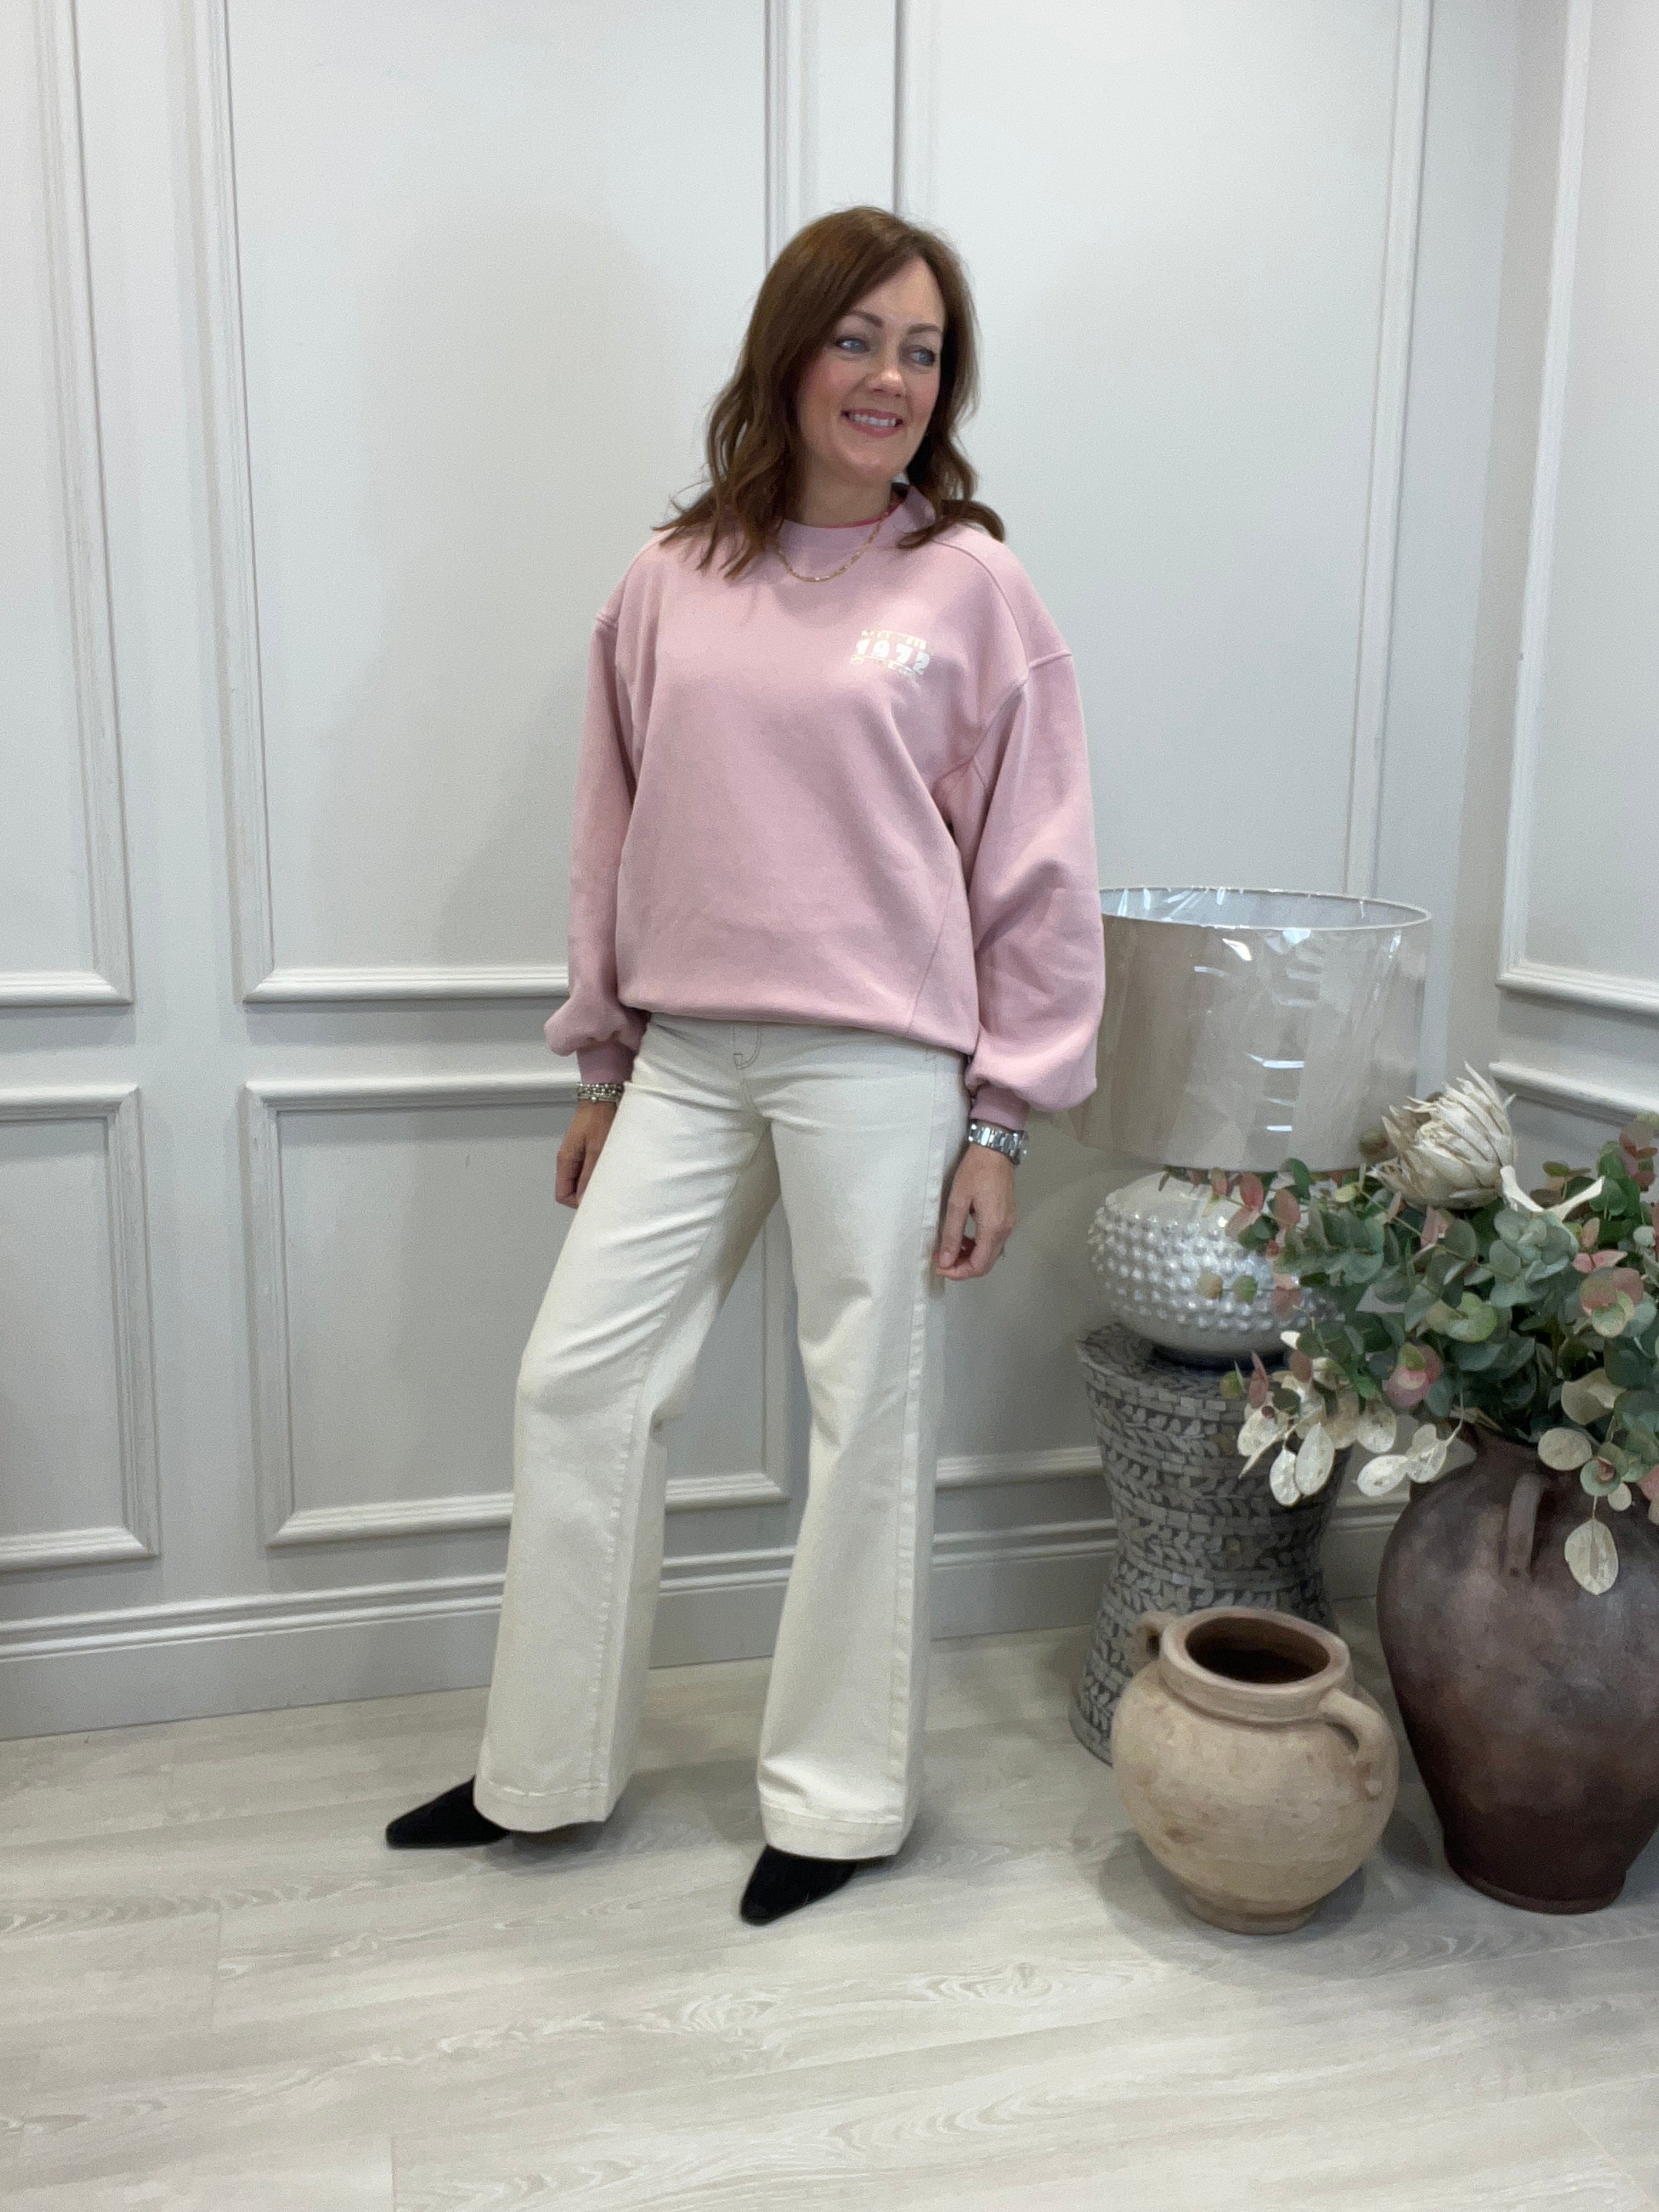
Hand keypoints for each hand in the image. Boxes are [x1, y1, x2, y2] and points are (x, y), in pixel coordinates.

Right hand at [556, 1099, 617, 1206]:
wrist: (603, 1097)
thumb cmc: (599, 1117)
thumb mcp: (597, 1148)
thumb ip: (590, 1174)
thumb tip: (583, 1198)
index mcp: (565, 1160)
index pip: (562, 1194)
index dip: (577, 1202)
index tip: (594, 1201)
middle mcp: (568, 1160)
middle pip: (571, 1190)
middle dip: (586, 1194)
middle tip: (605, 1192)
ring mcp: (577, 1156)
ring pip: (580, 1181)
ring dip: (593, 1183)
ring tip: (609, 1178)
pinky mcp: (586, 1151)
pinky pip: (588, 1170)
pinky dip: (597, 1173)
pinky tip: (610, 1169)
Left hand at [934, 1143, 1015, 1277]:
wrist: (995, 1150)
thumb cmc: (974, 1172)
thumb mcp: (958, 1201)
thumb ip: (952, 1234)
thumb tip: (946, 1261)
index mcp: (993, 1229)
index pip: (978, 1265)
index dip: (957, 1272)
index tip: (939, 1267)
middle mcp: (1005, 1231)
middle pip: (985, 1264)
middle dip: (962, 1268)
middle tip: (942, 1260)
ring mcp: (1009, 1225)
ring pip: (989, 1254)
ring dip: (969, 1257)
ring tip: (950, 1248)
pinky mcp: (1008, 1218)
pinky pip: (993, 1242)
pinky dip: (977, 1246)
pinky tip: (964, 1237)